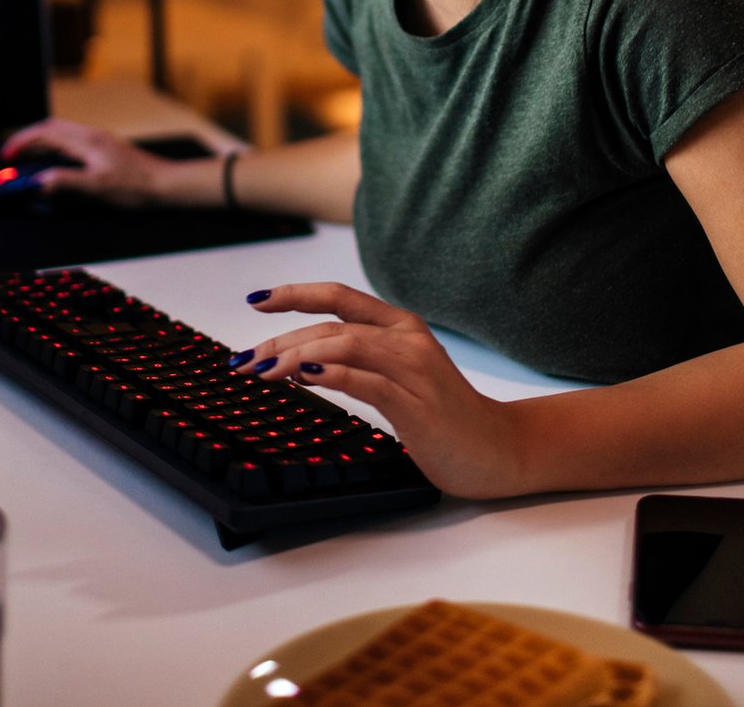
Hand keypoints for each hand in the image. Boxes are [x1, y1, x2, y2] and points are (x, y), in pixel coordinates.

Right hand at [0, 118, 176, 207]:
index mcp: (87, 141)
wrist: (168, 185)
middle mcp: (92, 136)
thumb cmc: (136, 187)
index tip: (6, 156)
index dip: (21, 142)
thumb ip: (65, 182)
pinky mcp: (107, 151)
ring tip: (29, 162)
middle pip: (51, 129)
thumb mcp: (97, 187)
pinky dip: (57, 151)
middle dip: (28, 140)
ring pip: (63, 135)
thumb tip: (38, 182)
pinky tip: (58, 166)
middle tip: (12, 157)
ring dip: (42, 145)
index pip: (45, 132)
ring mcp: (100, 142)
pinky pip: (74, 144)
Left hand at [237, 282, 525, 498]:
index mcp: (401, 326)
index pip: (340, 296)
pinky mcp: (416, 404)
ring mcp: (413, 369)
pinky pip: (367, 379)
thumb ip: (357, 362)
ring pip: (343, 344)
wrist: (499, 449)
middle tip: (243, 361)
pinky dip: (331, 372)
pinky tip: (303, 374)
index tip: (256, 299)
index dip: (295, 293)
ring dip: (294, 355)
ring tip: (261, 371)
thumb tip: (297, 361)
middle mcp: (406, 339)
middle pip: (331, 324)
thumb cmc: (445, 416)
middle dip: (280, 340)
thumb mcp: (397, 377)